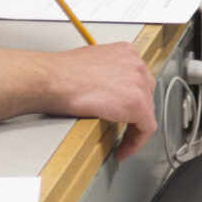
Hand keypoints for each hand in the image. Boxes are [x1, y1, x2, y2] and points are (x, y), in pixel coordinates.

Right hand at [43, 42, 157, 158]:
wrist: (54, 79)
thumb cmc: (62, 74)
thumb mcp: (91, 64)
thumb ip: (106, 73)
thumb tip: (106, 87)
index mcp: (125, 52)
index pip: (139, 79)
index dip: (132, 99)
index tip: (123, 111)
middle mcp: (136, 64)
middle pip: (147, 94)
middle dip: (136, 114)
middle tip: (124, 127)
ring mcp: (139, 82)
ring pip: (148, 112)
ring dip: (135, 128)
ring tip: (122, 140)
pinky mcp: (137, 103)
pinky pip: (146, 128)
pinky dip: (136, 142)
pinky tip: (124, 148)